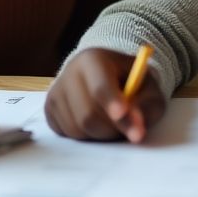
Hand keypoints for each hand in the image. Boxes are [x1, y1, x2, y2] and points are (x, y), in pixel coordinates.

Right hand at [45, 48, 165, 142]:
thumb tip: (136, 122)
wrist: (105, 75)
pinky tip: (97, 122)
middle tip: (132, 132)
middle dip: (113, 128)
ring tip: (114, 122)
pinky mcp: (49, 110)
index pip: (100, 85)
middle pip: (87, 114)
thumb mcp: (148, 86)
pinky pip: (67, 134)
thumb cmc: (130, 81)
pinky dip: (87, 137)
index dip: (112, 103)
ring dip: (101, 135)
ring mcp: (55, 92)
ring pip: (77, 128)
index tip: (124, 115)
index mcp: (94, 59)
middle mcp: (69, 72)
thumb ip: (147, 102)